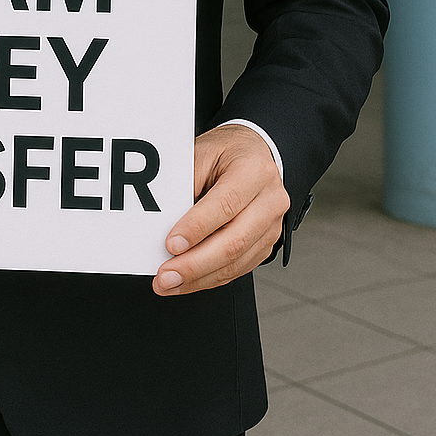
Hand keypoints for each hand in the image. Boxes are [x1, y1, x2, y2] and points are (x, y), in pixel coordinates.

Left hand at [153, 125, 289, 295]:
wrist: (253, 154)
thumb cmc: (226, 153)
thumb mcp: (202, 151)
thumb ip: (186, 181)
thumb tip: (164, 218)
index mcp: (255, 171)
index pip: (226, 204)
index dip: (197, 228)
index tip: (171, 244)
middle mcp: (271, 200)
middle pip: (234, 240)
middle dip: (195, 264)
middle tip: (165, 276)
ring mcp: (272, 226)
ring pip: (237, 261)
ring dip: (199, 278)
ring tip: (169, 284)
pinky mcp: (265, 244)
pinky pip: (238, 269)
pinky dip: (210, 278)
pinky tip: (187, 282)